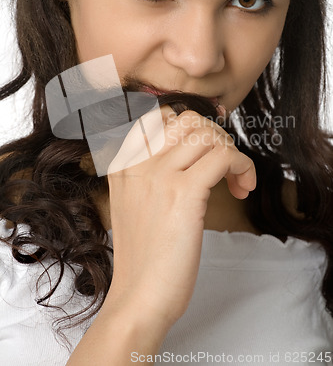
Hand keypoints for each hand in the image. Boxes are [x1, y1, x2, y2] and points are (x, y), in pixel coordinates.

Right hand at [106, 105, 255, 328]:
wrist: (139, 297)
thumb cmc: (144, 258)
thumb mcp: (133, 205)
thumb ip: (150, 175)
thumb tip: (189, 154)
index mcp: (123, 165)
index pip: (156, 117)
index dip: (190, 127)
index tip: (207, 146)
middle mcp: (137, 163)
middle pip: (185, 118)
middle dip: (214, 135)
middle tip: (223, 163)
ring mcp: (159, 175)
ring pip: (206, 133)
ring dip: (230, 150)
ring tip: (234, 177)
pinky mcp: (184, 193)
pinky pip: (224, 156)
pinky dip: (242, 166)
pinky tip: (242, 188)